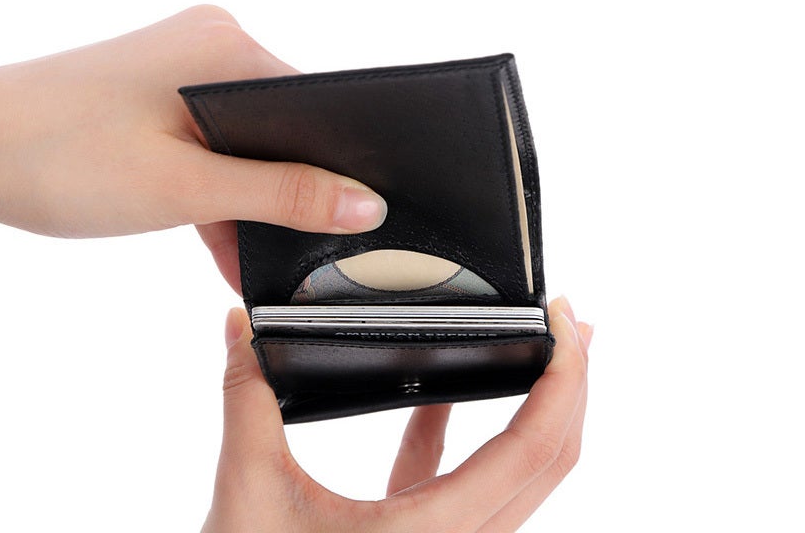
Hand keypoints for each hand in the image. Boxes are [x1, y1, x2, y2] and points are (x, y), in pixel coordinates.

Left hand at [0, 6, 386, 290]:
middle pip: (283, 130)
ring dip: (242, 200)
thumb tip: (363, 204)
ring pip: (246, 143)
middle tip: (279, 247)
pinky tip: (214, 234)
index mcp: (227, 48)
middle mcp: (211, 43)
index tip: (343, 222)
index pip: (317, 111)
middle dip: (280, 195)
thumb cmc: (56, 156)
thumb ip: (283, 196)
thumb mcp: (187, 190)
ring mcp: (183, 65)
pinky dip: (213, 190)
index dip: (335, 173)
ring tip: (231, 246)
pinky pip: (212, 143)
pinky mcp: (162, 89)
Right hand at [204, 296, 591, 531]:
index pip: (534, 448)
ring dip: (535, 410)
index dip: (564, 380)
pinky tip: (441, 392)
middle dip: (571, 386)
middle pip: (549, 460)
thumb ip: (247, 399)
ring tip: (539, 351)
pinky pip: (463, 480)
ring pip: (519, 476)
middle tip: (570, 322)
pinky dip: (462, 430)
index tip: (565, 324)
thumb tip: (240, 328)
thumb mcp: (251, 491)